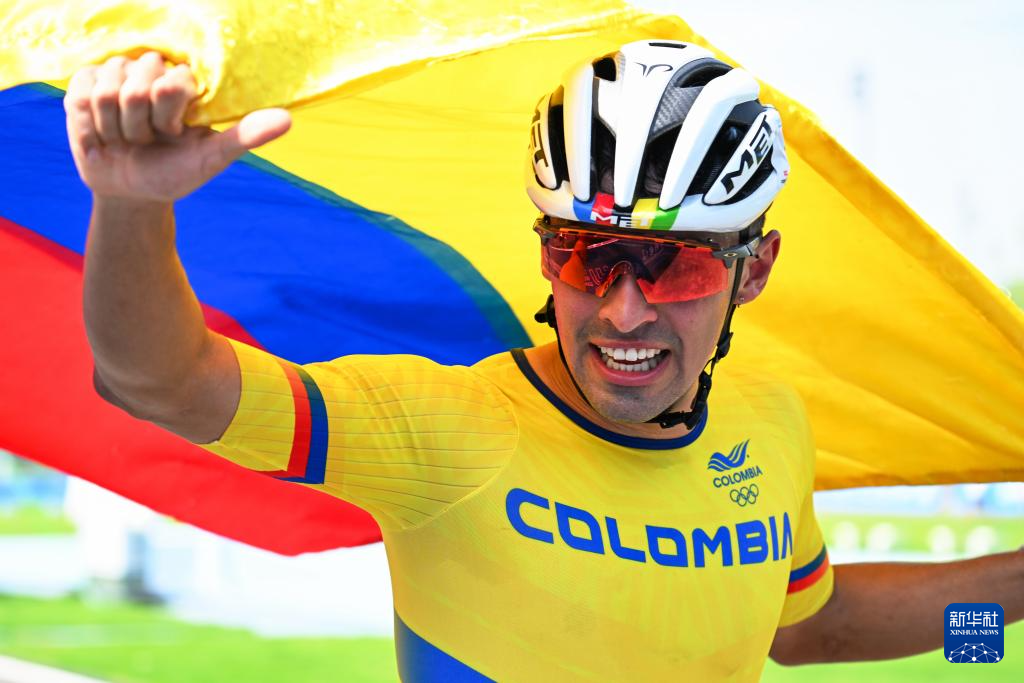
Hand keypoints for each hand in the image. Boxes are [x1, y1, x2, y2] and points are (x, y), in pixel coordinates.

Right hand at [64, 52, 290, 202]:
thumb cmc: (175, 173)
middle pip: (137, 86)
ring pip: (106, 91)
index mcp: (183, 82)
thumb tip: (287, 120)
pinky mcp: (83, 84)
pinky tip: (102, 136)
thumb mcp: (211, 158)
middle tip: (148, 139)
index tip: (173, 135)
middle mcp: (151, 71)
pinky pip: (80, 95)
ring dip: (116, 128)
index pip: (172, 83)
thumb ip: (246, 135)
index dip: (168, 117)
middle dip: (141, 125)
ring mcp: (114, 75)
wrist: (133, 192)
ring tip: (127, 139)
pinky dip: (90, 126)